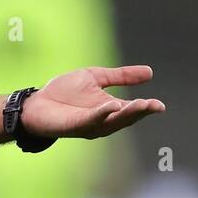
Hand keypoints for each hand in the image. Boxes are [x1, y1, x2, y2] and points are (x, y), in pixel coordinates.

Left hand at [21, 65, 165, 139]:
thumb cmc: (63, 93)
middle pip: (126, 118)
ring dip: (128, 114)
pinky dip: (102, 113)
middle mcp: (103, 120)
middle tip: (157, 106)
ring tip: (143, 104)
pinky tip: (112, 105)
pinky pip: (91, 120)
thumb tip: (150, 72)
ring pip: (113, 121)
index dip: (146, 107)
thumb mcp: (96, 78)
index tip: (160, 105)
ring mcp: (90, 125)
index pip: (132, 110)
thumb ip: (121, 76)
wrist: (37, 102)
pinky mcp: (76, 125)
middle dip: (142, 112)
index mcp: (110, 109)